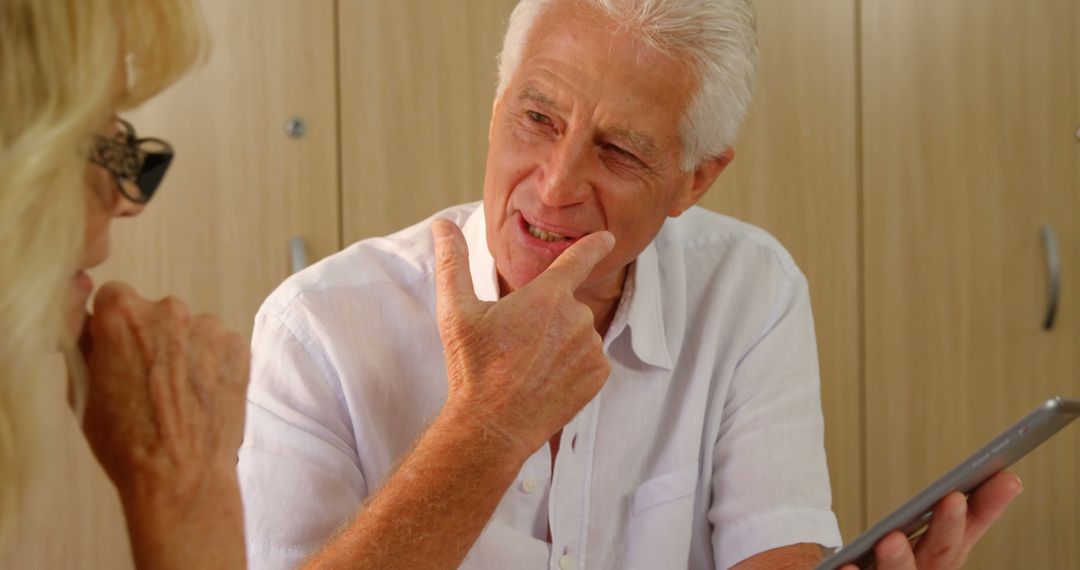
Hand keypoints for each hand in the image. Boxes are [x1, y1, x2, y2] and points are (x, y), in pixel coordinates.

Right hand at [80, 282, 248, 506]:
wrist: (180, 475)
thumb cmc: (123, 439)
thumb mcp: (82, 387)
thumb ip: (81, 338)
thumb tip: (81, 300)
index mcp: (122, 314)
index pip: (114, 296)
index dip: (114, 327)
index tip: (118, 353)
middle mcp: (169, 310)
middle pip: (157, 314)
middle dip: (152, 338)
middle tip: (150, 382)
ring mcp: (209, 327)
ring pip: (192, 330)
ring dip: (186, 352)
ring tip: (180, 396)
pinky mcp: (239, 347)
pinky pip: (221, 347)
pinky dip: (214, 366)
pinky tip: (204, 397)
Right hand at [432, 219, 614, 457]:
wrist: (492, 425)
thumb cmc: (472, 368)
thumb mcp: (455, 312)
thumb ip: (453, 263)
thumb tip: (444, 225)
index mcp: (546, 296)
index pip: (579, 258)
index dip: (594, 245)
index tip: (607, 237)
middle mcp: (577, 318)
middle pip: (566, 306)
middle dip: (546, 318)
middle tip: (515, 345)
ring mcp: (590, 348)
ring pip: (577, 334)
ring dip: (559, 343)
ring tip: (528, 366)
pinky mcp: (599, 375)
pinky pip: (590, 360)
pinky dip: (572, 366)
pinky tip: (545, 380)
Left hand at [842, 471, 1022, 569]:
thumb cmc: (881, 562)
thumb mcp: (910, 535)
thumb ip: (939, 512)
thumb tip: (995, 473)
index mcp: (935, 557)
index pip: (967, 530)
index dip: (987, 508)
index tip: (1008, 479)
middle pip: (940, 556)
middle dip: (948, 529)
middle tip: (953, 500)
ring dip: (899, 561)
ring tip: (890, 541)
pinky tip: (846, 566)